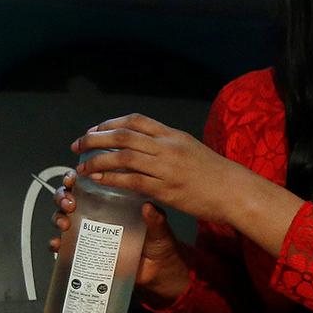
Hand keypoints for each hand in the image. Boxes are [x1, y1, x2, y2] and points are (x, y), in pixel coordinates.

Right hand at [50, 172, 189, 303]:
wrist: (158, 271)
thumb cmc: (158, 244)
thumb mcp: (159, 229)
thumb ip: (155, 220)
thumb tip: (149, 207)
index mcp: (113, 201)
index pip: (90, 183)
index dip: (76, 177)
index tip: (73, 178)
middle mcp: (97, 214)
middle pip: (69, 198)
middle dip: (62, 197)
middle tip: (69, 203)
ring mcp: (89, 232)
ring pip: (63, 218)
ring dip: (57, 218)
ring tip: (65, 224)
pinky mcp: (86, 251)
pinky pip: (65, 246)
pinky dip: (57, 244)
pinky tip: (58, 245)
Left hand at [74, 114, 258, 225]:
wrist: (234, 190)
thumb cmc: (214, 172)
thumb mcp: (190, 148)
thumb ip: (166, 145)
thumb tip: (143, 146)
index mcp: (172, 135)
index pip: (136, 121)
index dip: (110, 123)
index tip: (95, 130)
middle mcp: (167, 147)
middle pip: (123, 136)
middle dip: (95, 139)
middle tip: (77, 145)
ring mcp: (166, 168)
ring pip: (123, 157)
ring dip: (98, 161)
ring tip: (82, 167)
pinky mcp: (166, 189)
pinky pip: (133, 181)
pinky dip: (112, 179)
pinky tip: (99, 180)